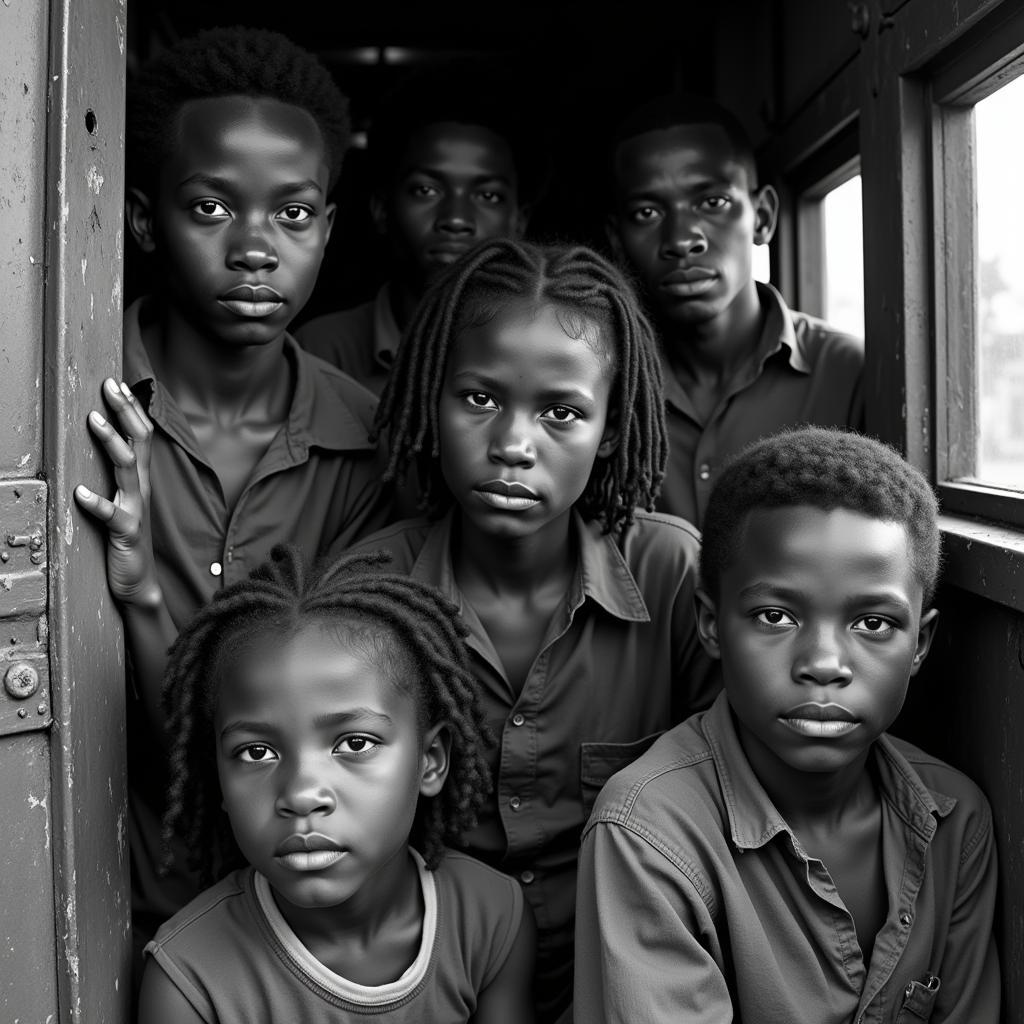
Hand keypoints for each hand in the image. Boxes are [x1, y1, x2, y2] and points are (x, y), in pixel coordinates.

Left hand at [75, 377, 160, 606]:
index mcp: (140, 480)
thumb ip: (120, 475)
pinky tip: (79, 493)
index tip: (118, 383)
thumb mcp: (125, 500)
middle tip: (110, 386)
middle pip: (138, 441)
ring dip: (110, 442)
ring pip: (127, 469)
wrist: (139, 582)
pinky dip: (97, 503)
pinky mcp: (126, 533)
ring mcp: (135, 509)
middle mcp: (141, 489)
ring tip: (93, 420)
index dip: (132, 409)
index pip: (141, 436)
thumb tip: (109, 444)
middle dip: (125, 411)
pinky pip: (112, 515)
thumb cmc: (127, 539)